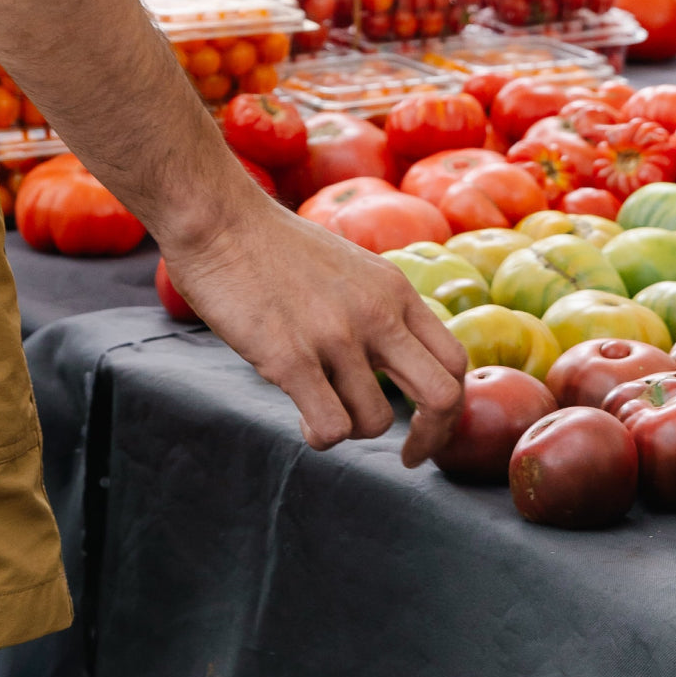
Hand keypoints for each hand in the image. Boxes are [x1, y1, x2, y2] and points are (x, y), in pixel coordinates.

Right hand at [162, 196, 467, 466]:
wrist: (220, 219)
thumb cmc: (276, 247)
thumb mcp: (353, 268)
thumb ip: (382, 310)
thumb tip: (397, 363)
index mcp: (397, 291)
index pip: (455, 361)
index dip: (451, 407)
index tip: (428, 428)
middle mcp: (378, 314)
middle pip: (441, 396)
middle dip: (431, 438)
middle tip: (408, 456)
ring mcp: (337, 336)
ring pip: (375, 422)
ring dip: (351, 429)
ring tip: (321, 410)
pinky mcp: (291, 357)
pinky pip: (330, 427)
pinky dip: (320, 436)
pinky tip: (303, 420)